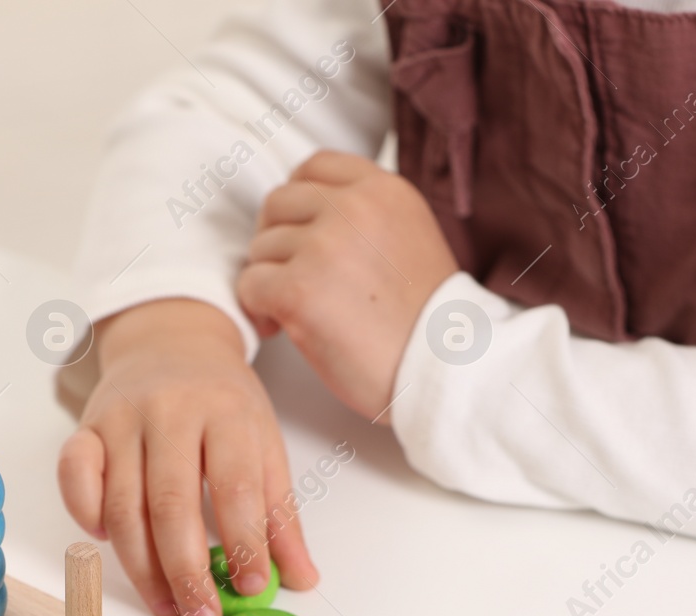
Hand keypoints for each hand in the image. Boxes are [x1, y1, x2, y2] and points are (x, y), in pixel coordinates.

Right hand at [58, 299, 318, 615]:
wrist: (172, 339)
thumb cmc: (222, 400)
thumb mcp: (264, 442)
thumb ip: (281, 513)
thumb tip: (301, 578)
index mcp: (227, 412)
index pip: (236, 486)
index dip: (244, 542)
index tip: (252, 588)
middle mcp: (172, 411)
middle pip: (172, 502)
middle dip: (186, 570)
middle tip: (202, 615)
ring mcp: (123, 418)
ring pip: (123, 503)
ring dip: (142, 566)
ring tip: (167, 605)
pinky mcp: (86, 426)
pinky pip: (74, 476)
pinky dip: (86, 515)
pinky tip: (108, 544)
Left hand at [237, 150, 458, 419]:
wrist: (446, 369)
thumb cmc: (428, 322)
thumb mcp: (412, 238)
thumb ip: (367, 217)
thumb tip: (311, 218)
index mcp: (383, 191)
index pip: (315, 167)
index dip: (298, 203)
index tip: (302, 235)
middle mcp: (352, 208)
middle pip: (278, 203)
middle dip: (276, 242)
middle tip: (291, 277)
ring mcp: (323, 247)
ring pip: (260, 247)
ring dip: (269, 279)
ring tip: (296, 311)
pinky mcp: (298, 290)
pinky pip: (249, 286)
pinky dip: (258, 309)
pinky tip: (282, 328)